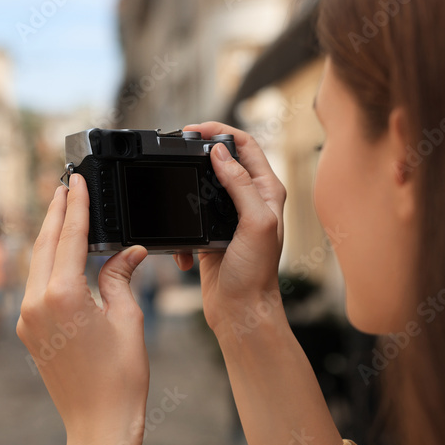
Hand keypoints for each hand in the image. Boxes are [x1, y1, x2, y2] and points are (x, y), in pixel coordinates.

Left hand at [17, 176, 148, 444]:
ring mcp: (27, 318)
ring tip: (63, 212)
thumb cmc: (120, 378)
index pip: (68, 237)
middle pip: (44, 244)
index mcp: (62, 296)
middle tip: (65, 185)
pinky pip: (37, 286)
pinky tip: (61, 254)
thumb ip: (120, 277)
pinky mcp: (29, 331)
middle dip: (55, 213)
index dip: (75, 206)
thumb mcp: (127, 319)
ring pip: (37, 264)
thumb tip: (128, 251)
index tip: (76, 181)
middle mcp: (35, 303)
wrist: (99, 425)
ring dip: (50, 237)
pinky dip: (49, 264)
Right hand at [174, 122, 287, 339]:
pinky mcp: (211, 237)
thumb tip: (220, 154)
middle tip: (178, 154)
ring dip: (185, 198)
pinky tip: (184, 251)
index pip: (245, 146)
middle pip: (222, 162)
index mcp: (268, 192)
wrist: (242, 314)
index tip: (194, 130)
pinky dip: (182, 232)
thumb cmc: (256, 275)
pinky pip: (189, 220)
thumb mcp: (254, 223)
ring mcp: (229, 219)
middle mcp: (251, 201)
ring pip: (201, 190)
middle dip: (198, 158)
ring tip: (176, 204)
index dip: (220, 132)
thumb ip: (240, 185)